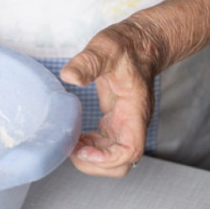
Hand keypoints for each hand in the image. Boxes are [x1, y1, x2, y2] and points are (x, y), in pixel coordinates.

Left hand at [60, 19, 162, 176]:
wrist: (140, 44)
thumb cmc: (126, 46)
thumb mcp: (105, 48)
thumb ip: (88, 62)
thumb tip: (69, 76)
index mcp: (134, 111)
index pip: (130, 150)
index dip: (107, 159)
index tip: (83, 150)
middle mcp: (132, 123)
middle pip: (121, 163)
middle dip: (95, 164)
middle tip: (71, 148)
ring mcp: (125, 124)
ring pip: (113, 158)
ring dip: (91, 158)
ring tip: (69, 142)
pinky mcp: (117, 122)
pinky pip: (106, 146)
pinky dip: (90, 148)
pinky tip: (75, 137)